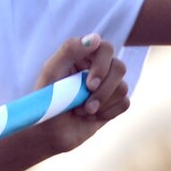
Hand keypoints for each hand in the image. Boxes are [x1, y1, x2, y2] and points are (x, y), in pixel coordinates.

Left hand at [33, 33, 129, 155]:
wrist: (48, 132)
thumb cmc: (46, 100)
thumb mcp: (51, 72)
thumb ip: (69, 50)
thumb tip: (95, 38)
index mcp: (84, 57)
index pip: (106, 48)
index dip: (102, 65)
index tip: (89, 84)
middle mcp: (99, 68)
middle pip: (119, 67)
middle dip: (103, 89)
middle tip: (86, 102)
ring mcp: (108, 86)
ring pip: (123, 87)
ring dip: (101, 103)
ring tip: (81, 111)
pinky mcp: (114, 104)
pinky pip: (124, 103)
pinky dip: (107, 112)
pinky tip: (91, 117)